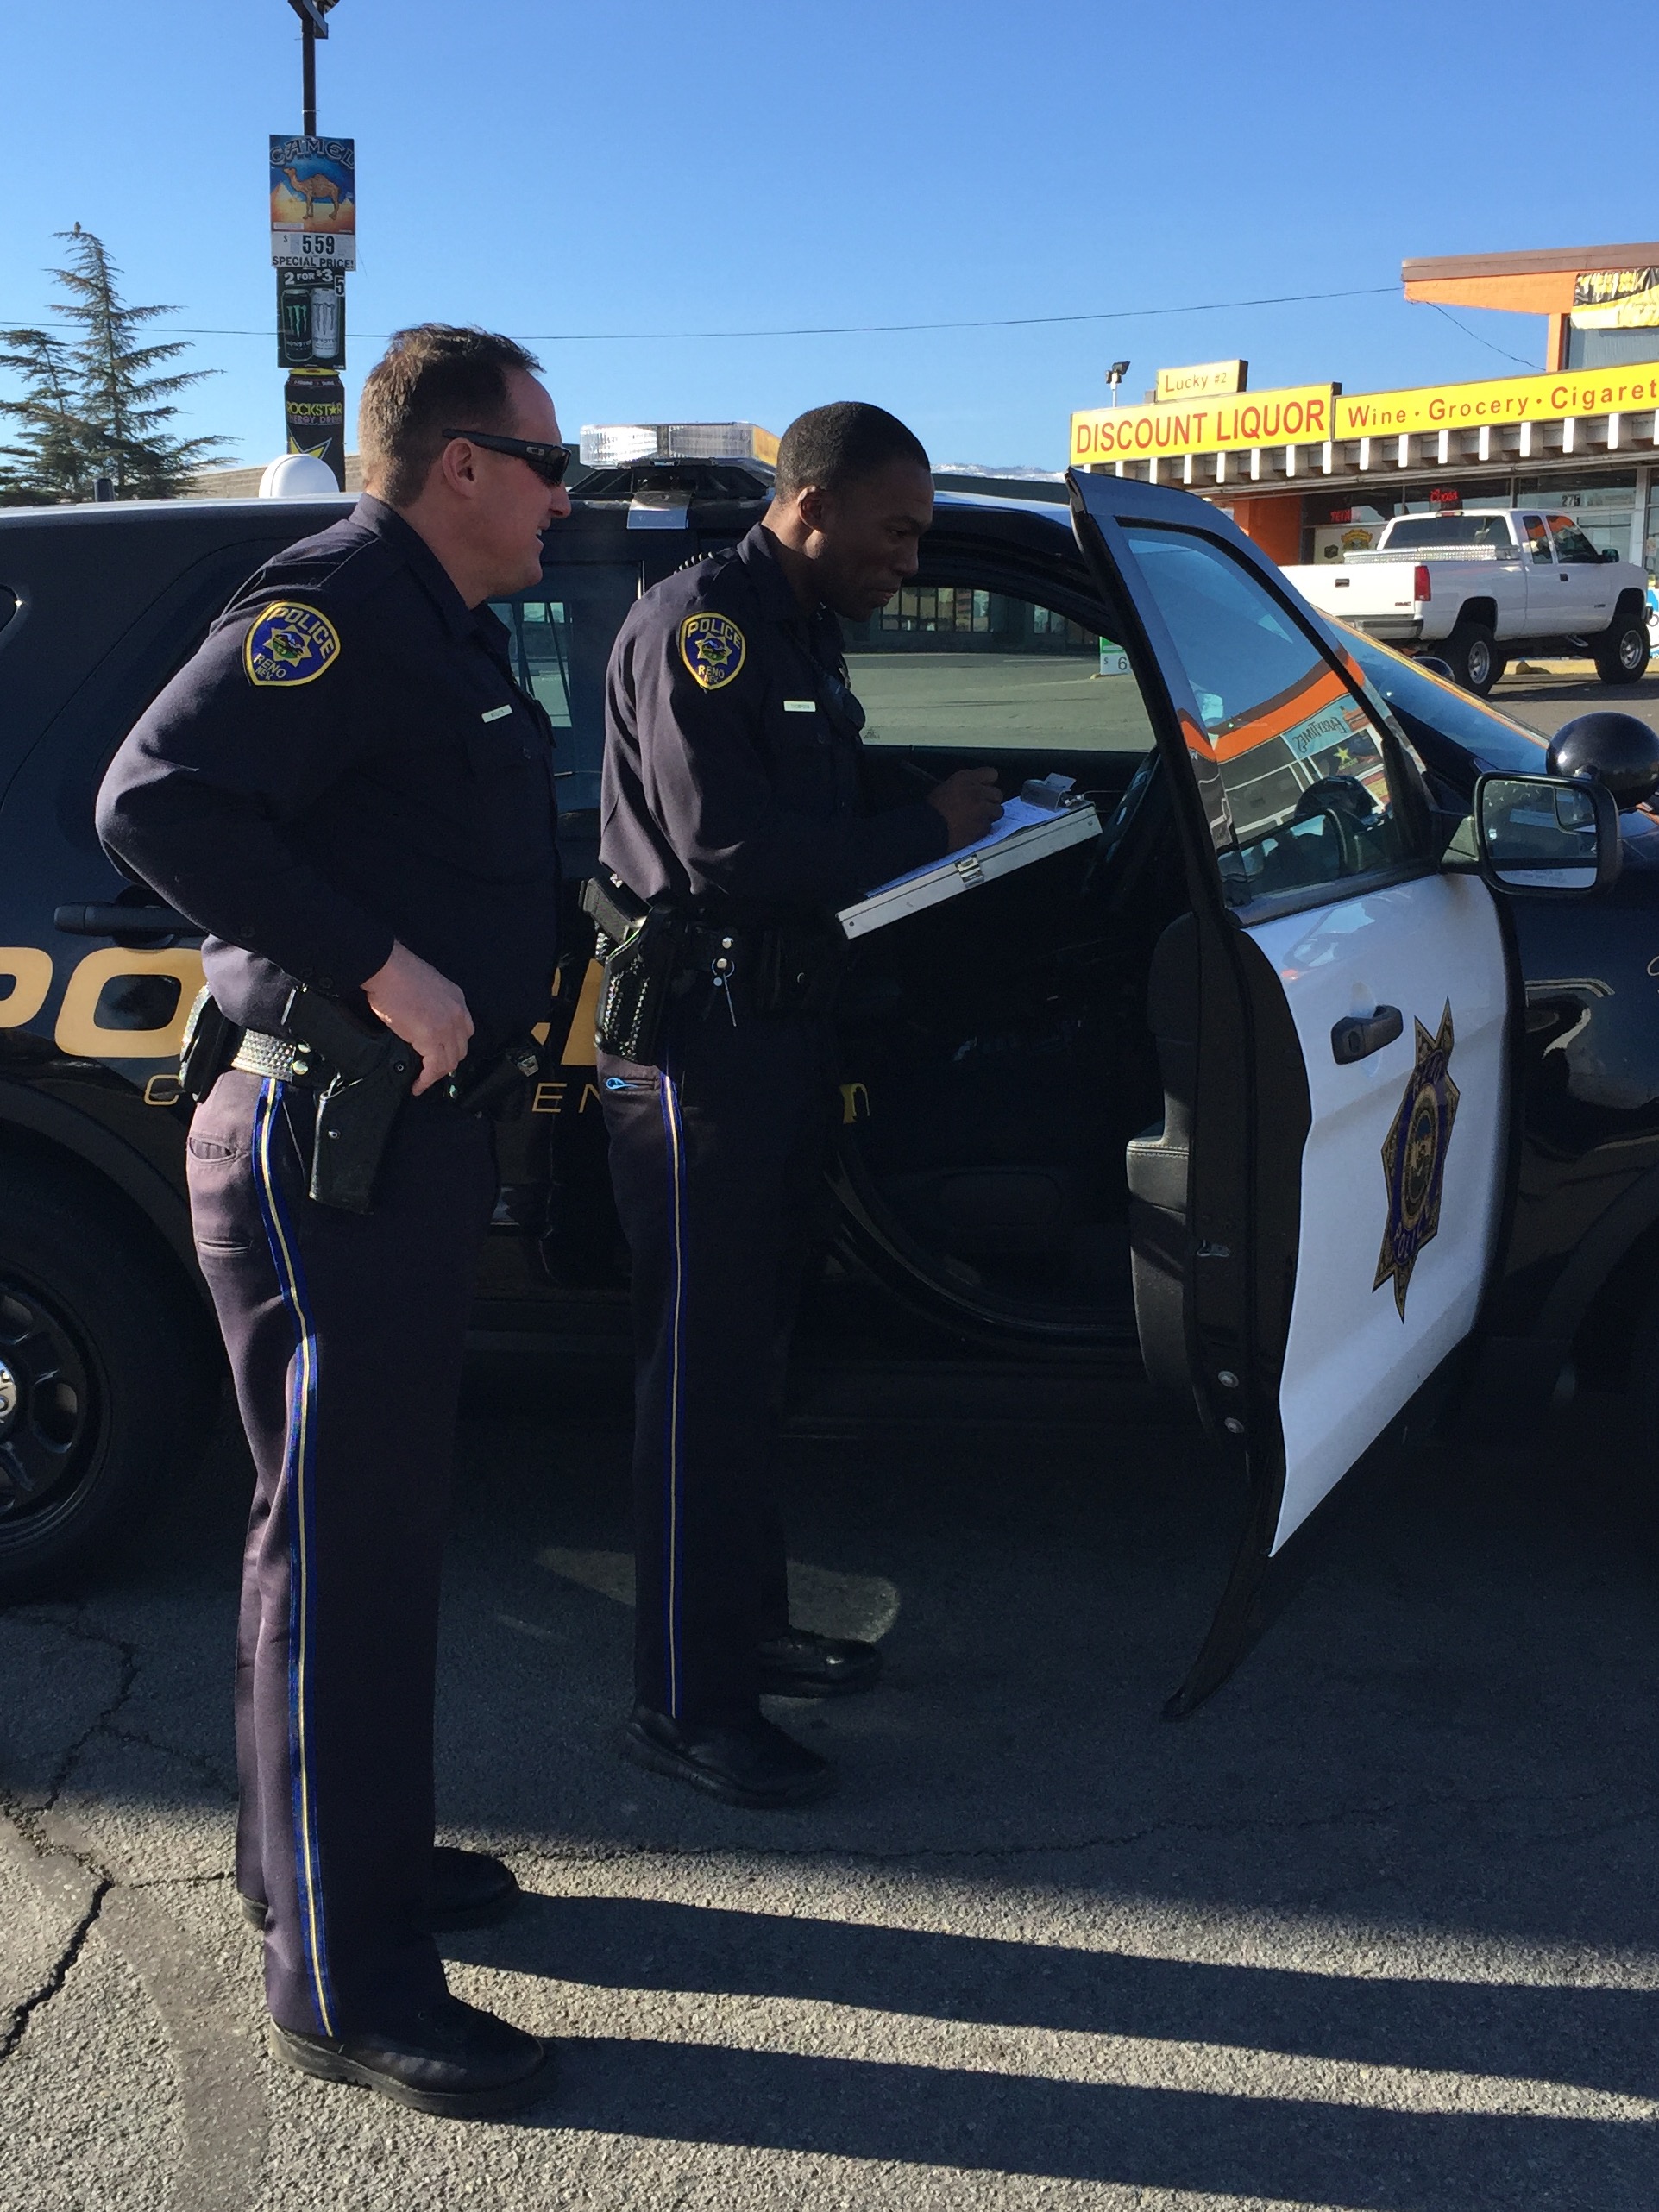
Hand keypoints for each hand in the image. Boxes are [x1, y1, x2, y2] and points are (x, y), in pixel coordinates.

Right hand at [360, 941, 473, 1095]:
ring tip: (423, 1081)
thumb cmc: (395, 972)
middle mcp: (457, 1013)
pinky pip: (434, 1068)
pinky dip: (426, 1080)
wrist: (385, 968)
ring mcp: (446, 1026)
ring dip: (436, 1075)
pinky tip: (418, 1085)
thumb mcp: (425, 986)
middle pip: (460, 1049)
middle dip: (446, 1063)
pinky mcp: (431, 1038)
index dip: (454, 1047)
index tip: (442, 1054)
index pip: (465, 1031)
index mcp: (457, 999)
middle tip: (430, 1071)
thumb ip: (431, 1005)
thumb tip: (420, 1021)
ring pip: (449, 1062)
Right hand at [927, 765, 1003, 851]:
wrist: (928, 829)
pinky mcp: (983, 827)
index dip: (988, 783)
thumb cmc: (931, 810)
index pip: (991, 774)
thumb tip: (971, 788)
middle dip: (991, 800)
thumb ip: (963, 785)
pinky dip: (983, 829)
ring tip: (979, 819)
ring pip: (998, 811)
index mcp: (966, 778)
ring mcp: (982, 810)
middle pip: (998, 793)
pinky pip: (990, 827)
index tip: (986, 788)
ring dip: (990, 815)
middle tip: (982, 806)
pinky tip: (973, 830)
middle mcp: (977, 792)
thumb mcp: (945, 787)